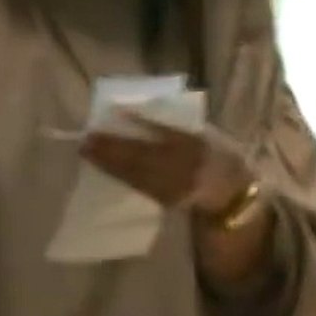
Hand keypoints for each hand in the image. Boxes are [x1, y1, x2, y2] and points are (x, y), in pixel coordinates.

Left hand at [80, 113, 256, 216]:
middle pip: (139, 158)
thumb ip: (169, 125)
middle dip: (109, 150)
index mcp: (191, 146)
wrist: (229, 191)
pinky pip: (137, 186)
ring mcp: (172, 187)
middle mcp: (181, 168)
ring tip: (87, 151)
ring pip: (134, 174)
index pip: (155, 136)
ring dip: (108, 164)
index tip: (104, 123)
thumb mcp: (198, 132)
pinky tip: (104, 168)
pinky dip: (118, 176)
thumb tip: (130, 114)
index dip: (132, 131)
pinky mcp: (164, 200)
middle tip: (85, 140)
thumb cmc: (213, 152)